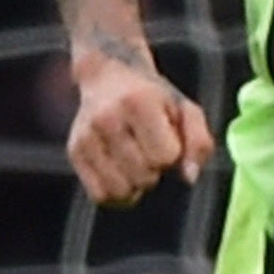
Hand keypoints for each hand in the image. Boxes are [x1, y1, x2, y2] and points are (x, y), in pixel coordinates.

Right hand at [66, 54, 214, 205]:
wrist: (108, 78)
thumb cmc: (156, 99)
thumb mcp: (186, 111)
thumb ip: (199, 143)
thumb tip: (189, 178)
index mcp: (139, 103)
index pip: (165, 157)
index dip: (173, 155)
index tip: (169, 140)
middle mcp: (107, 119)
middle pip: (144, 176)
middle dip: (157, 171)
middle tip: (151, 151)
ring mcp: (86, 136)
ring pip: (120, 190)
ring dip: (137, 187)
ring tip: (139, 165)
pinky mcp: (74, 151)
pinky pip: (100, 195)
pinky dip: (117, 195)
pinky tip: (125, 177)